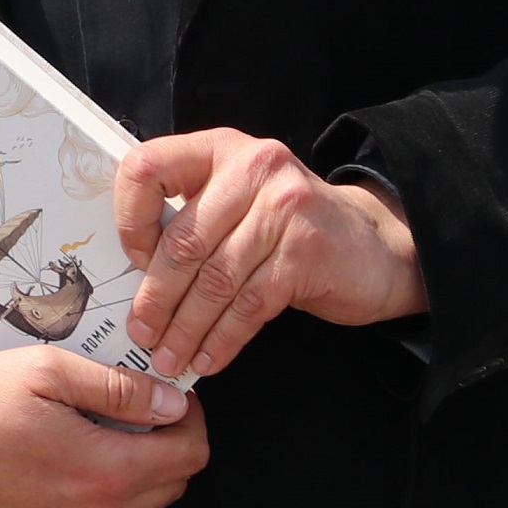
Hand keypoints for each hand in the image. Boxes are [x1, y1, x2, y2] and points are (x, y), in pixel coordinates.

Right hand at [0, 345, 206, 507]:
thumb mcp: (40, 372)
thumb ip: (116, 388)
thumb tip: (170, 403)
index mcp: (103, 472)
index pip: (190, 453)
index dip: (188, 418)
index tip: (168, 399)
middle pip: (173, 483)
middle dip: (161, 444)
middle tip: (123, 411)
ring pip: (140, 507)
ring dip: (132, 473)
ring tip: (85, 438)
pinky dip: (99, 498)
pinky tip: (61, 468)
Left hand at [112, 130, 426, 380]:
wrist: (378, 246)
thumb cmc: (290, 226)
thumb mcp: (239, 198)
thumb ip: (192, 213)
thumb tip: (129, 269)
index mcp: (219, 149)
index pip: (147, 168)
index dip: (130, 219)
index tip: (131, 261)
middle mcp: (252, 170)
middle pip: (184, 241)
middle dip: (156, 297)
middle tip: (139, 333)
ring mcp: (284, 210)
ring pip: (215, 280)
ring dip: (186, 327)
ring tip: (167, 357)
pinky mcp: (307, 254)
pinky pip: (250, 305)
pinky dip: (223, 338)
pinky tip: (207, 358)